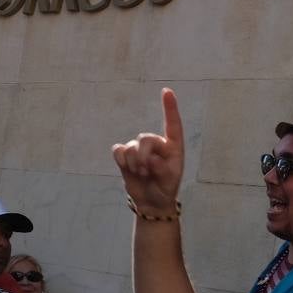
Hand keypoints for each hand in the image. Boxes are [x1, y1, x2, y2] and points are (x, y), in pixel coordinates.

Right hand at [111, 88, 184, 212]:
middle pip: (145, 138)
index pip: (173, 124)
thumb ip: (163, 170)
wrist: (151, 201)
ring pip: (131, 146)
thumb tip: (151, 159)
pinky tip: (129, 169)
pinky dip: (122, 161)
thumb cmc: (165, 188)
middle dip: (143, 156)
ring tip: (142, 174)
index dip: (169, 108)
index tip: (167, 92)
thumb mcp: (169, 182)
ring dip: (134, 163)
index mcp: (173, 147)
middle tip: (146, 172)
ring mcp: (140, 148)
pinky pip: (119, 150)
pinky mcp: (126, 154)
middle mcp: (157, 144)